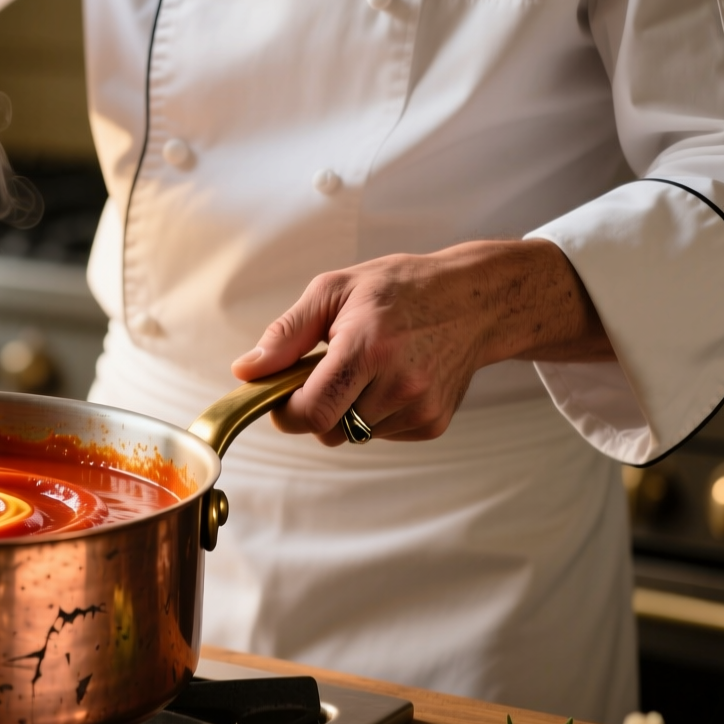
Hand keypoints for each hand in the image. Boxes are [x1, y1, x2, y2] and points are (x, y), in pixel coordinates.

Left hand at [230, 239, 613, 444]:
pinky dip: (375, 414)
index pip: (312, 412)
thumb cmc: (402, 289)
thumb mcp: (334, 291)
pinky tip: (391, 380)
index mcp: (368, 348)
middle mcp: (399, 384)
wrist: (476, 300)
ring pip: (353, 434)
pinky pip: (380, 433)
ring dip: (347, 410)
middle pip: (328, 429)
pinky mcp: (433, 424)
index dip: (287, 411)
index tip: (285, 394)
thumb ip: (286, 335)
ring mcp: (420, 408)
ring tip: (369, 367)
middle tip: (331, 368)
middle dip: (316, 407)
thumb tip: (246, 371)